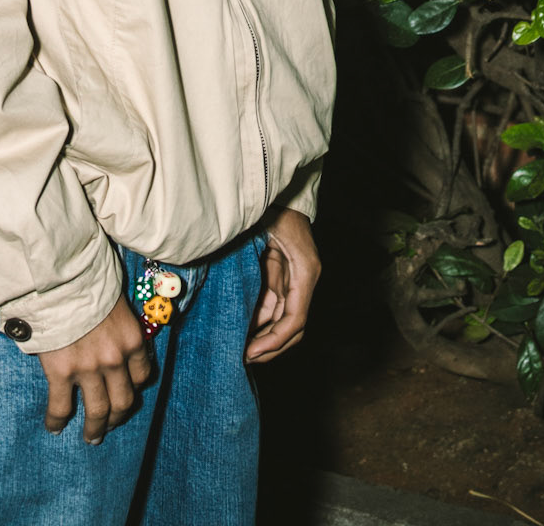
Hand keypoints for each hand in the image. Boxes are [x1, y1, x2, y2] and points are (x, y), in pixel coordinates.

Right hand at [37, 296, 153, 443]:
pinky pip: (61, 406)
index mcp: (132, 340)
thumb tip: (109, 339)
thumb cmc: (88, 282)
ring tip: (92, 437)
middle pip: (123, 401)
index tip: (127, 390)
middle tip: (110, 425)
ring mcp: (89, 369)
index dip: (134, 386)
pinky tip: (54, 428)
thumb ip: (117, 327)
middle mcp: (115, 359)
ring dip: (95, 429)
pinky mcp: (62, 372)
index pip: (142, 375)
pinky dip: (57, 421)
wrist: (61, 277)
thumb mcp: (116, 302)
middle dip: (117, 417)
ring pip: (98, 412)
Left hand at [245, 209, 319, 363]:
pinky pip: (272, 303)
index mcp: (305, 272)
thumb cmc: (274, 203)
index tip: (251, 353)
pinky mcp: (283, 272)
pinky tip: (241, 327)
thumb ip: (256, 267)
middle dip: (269, 346)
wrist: (278, 185)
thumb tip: (240, 303)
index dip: (274, 341)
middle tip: (242, 358)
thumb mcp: (264, 232)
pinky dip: (259, 318)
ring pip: (281, 318)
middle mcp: (303, 279)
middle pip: (292, 327)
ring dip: (263, 335)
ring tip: (238, 348)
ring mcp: (294, 277)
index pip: (295, 320)